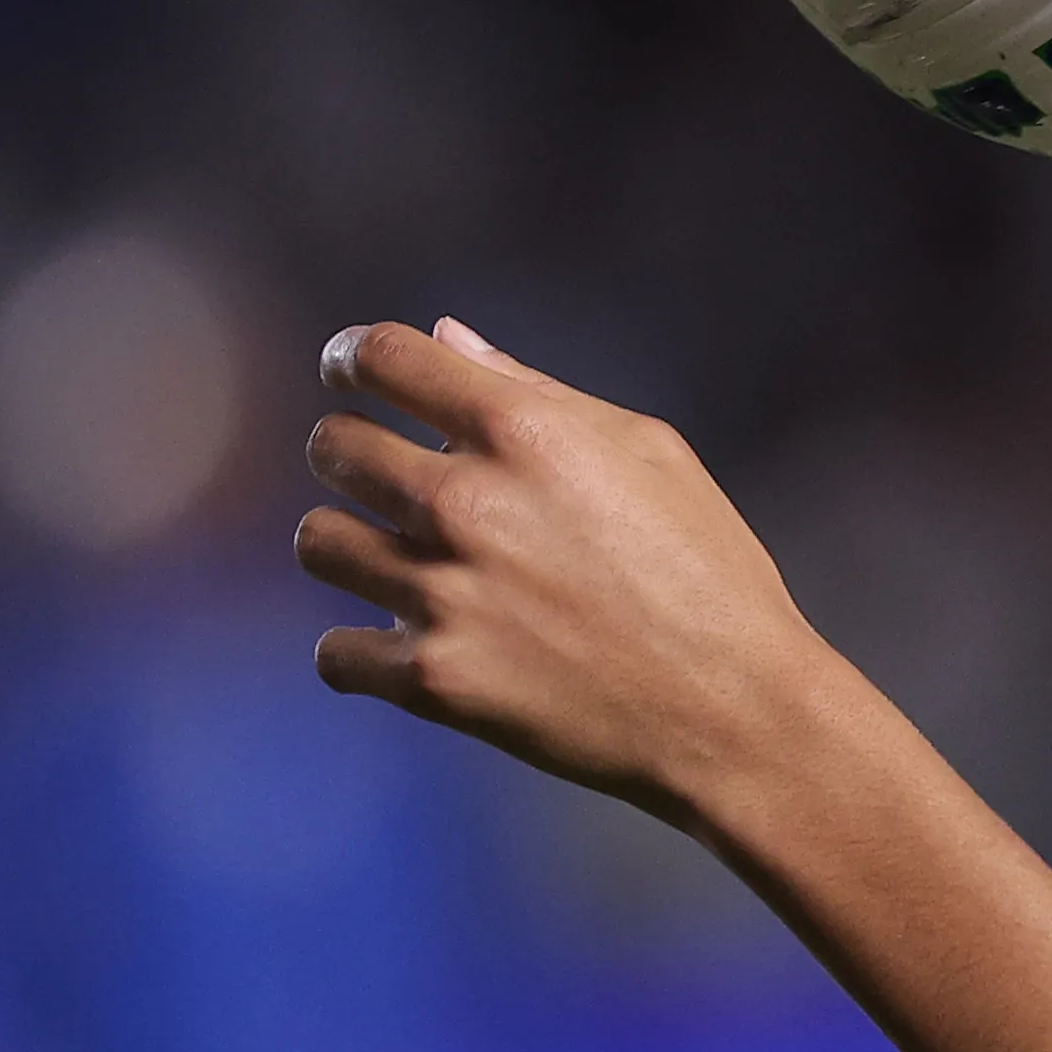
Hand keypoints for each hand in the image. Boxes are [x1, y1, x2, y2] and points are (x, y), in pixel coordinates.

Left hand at [297, 318, 846, 829]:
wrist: (733, 711)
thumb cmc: (708, 572)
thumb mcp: (648, 452)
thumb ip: (538, 391)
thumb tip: (449, 339)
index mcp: (521, 431)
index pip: (385, 356)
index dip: (353, 356)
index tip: (347, 373)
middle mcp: (467, 502)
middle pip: (333, 449)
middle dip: (349, 453)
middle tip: (379, 478)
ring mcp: (443, 595)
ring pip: (317, 543)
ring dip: (347, 545)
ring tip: (390, 562)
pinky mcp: (434, 681)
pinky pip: (334, 652)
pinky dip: (360, 649)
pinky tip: (400, 644)